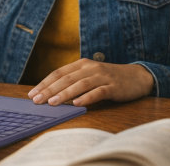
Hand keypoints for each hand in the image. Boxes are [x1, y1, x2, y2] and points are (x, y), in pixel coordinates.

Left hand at [27, 59, 154, 106]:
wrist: (137, 77)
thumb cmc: (109, 79)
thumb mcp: (90, 76)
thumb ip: (74, 82)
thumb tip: (51, 95)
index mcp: (81, 64)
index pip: (58, 73)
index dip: (44, 83)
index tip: (32, 94)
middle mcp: (90, 68)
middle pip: (66, 78)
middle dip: (49, 89)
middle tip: (37, 100)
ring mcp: (102, 76)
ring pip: (80, 84)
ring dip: (65, 94)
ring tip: (52, 103)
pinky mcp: (113, 86)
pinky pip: (98, 92)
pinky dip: (87, 97)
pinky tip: (77, 104)